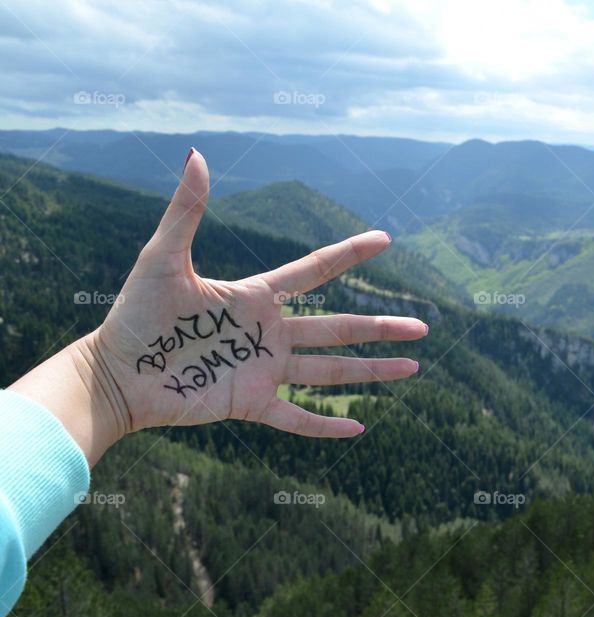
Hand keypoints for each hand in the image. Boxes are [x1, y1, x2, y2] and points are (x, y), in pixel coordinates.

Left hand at [9, 148, 426, 465]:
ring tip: (412, 368)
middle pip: (339, 328)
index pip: (314, 271)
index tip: (385, 240)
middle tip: (423, 327)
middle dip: (382, 327)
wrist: (115, 373)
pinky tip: (356, 430)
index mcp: (256, 297)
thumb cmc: (135, 314)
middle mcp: (270, 334)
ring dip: (372, 371)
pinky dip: (324, 427)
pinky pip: (295, 418)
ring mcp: (264, 370)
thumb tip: (196, 153)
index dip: (349, 254)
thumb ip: (186, 210)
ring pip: (330, 371)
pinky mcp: (250, 404)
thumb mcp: (162, 258)